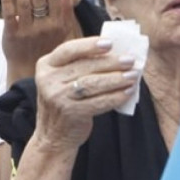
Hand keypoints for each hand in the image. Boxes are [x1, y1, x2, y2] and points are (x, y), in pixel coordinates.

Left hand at [2, 0, 80, 82]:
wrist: (29, 72)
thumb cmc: (47, 48)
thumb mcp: (63, 32)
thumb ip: (65, 12)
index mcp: (58, 24)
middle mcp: (44, 27)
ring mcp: (27, 31)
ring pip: (24, 2)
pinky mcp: (11, 36)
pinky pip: (9, 16)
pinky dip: (7, 1)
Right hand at [32, 36, 140, 152]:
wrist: (53, 135)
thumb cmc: (64, 100)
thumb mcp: (61, 79)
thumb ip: (78, 64)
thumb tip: (114, 52)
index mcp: (46, 65)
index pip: (68, 50)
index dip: (89, 45)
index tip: (110, 43)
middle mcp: (48, 80)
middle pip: (84, 66)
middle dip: (111, 62)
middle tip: (130, 60)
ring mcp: (58, 97)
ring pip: (93, 83)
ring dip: (116, 79)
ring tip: (133, 75)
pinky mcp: (71, 113)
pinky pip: (98, 102)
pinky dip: (116, 96)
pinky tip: (128, 92)